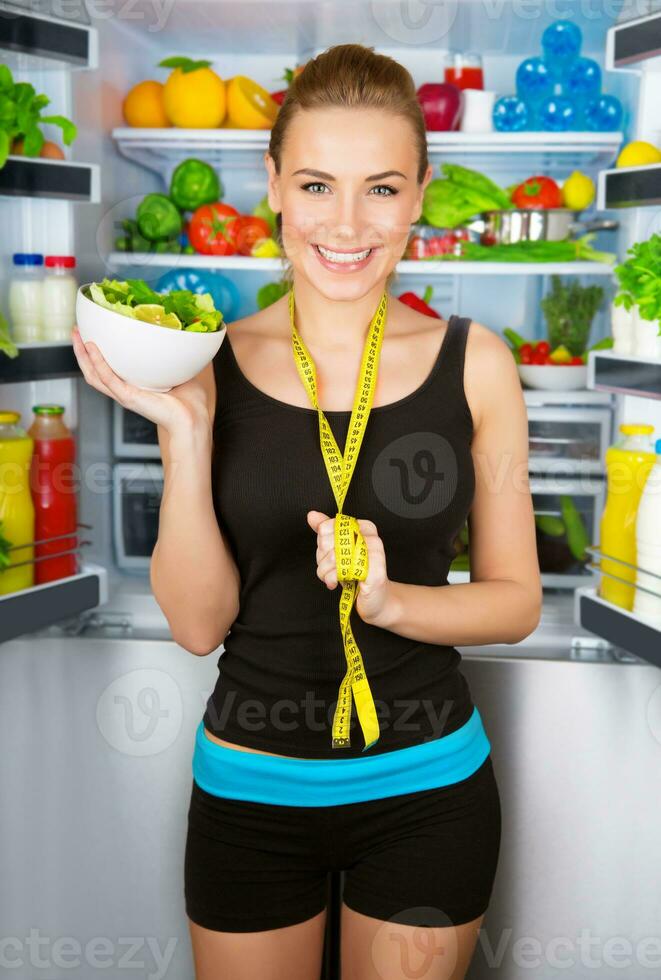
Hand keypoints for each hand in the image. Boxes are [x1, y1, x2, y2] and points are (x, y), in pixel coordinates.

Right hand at [72, 324, 210, 436]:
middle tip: (75, 330)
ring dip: (82, 355)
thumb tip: (179, 335)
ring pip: (94, 375)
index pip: (106, 369)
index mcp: (133, 386)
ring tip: (77, 336)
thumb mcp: (176, 371)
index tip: (90, 332)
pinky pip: (108, 378)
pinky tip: (92, 348)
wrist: (193, 419)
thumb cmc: (189, 402)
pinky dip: (98, 363)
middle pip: (93, 371)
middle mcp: (125, 391)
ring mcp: (124, 395)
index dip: (95, 354)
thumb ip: (172, 356)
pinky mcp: (128, 398)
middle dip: (81, 351)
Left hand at [306, 510, 393, 626]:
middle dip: (322, 558)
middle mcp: (371, 538)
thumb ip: (326, 531)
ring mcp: (375, 554)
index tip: (328, 551)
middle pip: (328, 541)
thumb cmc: (356, 574)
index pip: (328, 526)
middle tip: (329, 566)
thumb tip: (312, 516)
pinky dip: (332, 579)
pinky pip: (341, 572)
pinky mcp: (374, 572)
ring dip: (325, 571)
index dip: (322, 542)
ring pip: (332, 557)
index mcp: (364, 527)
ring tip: (331, 575)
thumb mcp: (338, 549)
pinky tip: (334, 582)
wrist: (376, 599)